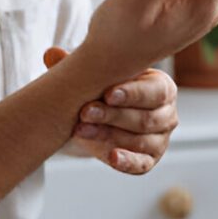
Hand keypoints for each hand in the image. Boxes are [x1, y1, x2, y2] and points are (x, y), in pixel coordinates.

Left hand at [44, 47, 177, 174]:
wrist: (102, 117)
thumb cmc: (105, 88)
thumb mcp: (95, 75)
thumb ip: (78, 64)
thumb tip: (51, 54)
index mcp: (162, 87)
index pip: (154, 91)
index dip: (131, 93)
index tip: (107, 94)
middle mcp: (166, 114)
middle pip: (145, 118)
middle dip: (112, 115)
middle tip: (85, 111)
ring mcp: (160, 140)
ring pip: (139, 140)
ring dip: (108, 135)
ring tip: (81, 130)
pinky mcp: (149, 160)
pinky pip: (141, 164)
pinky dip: (126, 161)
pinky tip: (111, 157)